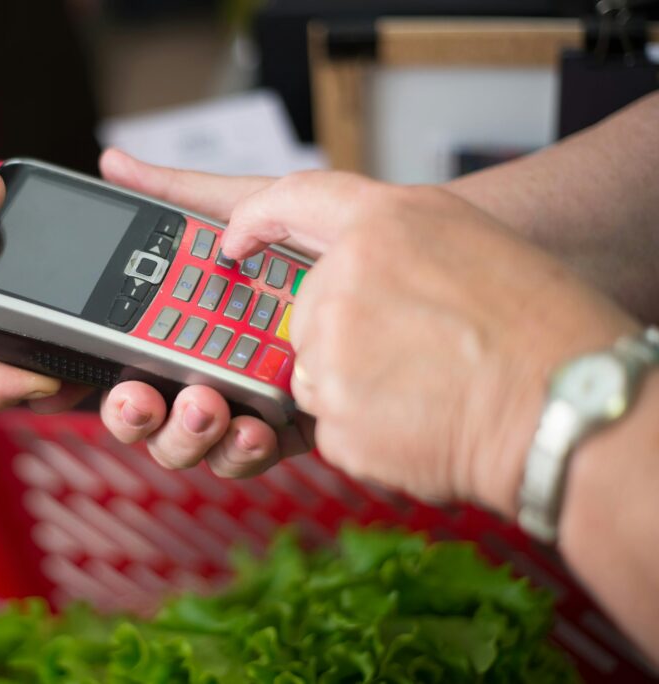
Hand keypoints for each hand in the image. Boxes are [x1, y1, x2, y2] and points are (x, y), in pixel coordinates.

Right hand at [97, 149, 312, 477]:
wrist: (409, 261)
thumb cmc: (325, 233)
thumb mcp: (248, 204)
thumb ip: (178, 191)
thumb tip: (116, 166)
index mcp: (189, 322)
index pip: (136, 363)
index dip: (119, 388)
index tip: (124, 384)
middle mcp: (210, 366)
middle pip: (155, 413)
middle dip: (144, 417)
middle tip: (151, 400)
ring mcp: (250, 399)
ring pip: (198, 440)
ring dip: (191, 434)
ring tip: (209, 408)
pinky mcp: (294, 425)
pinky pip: (255, 450)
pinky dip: (246, 446)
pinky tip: (256, 426)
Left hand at [218, 170, 639, 512]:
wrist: (566, 408)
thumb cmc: (540, 328)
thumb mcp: (468, 240)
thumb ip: (393, 241)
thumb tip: (347, 265)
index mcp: (385, 225)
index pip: (294, 196)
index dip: (258, 216)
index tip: (237, 237)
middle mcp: (345, 280)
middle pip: (307, 308)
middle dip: (344, 333)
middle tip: (410, 351)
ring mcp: (332, 350)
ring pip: (314, 369)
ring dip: (354, 383)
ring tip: (424, 387)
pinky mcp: (332, 416)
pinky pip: (329, 421)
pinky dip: (366, 426)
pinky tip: (418, 419)